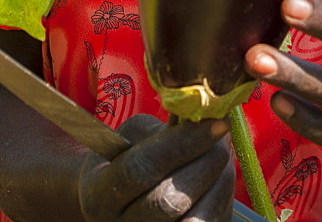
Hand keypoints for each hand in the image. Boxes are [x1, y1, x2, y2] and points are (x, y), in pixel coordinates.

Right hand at [78, 114, 234, 220]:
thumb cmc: (123, 160)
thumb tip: (200, 118)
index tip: (215, 120)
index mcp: (98, 195)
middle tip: (222, 132)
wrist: (115, 204)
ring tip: (222, 151)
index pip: (139, 169)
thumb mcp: (128, 138)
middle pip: (169, 202)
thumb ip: (158, 131)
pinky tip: (220, 175)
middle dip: (205, 162)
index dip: (181, 143)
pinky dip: (222, 197)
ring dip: (219, 180)